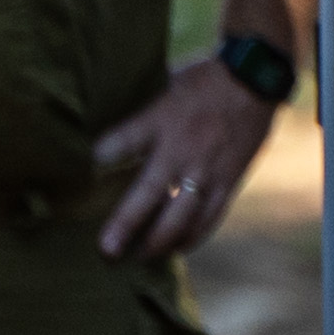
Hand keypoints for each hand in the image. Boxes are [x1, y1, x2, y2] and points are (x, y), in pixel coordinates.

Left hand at [92, 57, 274, 260]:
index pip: (118, 144)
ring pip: (182, 216)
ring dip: (159, 241)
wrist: (255, 78)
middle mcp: (182, 150)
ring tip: (140, 256)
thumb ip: (136, 113)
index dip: (97, 160)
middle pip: (148, 194)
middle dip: (125, 224)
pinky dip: (193, 236)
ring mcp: (208, 169)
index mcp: (160, 120)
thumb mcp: (161, 84)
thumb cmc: (202, 80)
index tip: (78, 175)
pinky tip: (177, 248)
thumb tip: (103, 133)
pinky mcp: (229, 180)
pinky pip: (210, 217)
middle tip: (107, 250)